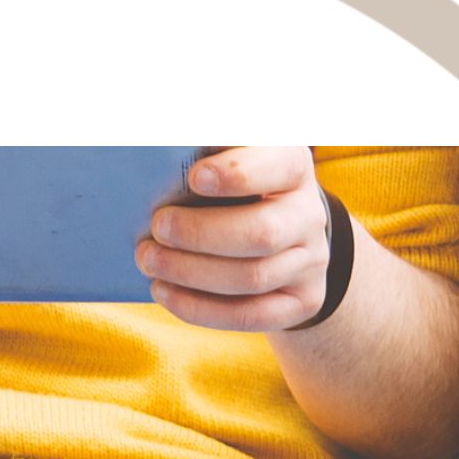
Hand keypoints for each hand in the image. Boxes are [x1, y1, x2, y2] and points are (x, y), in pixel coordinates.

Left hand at [140, 144, 343, 333]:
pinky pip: (251, 315)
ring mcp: (310, 261)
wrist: (284, 229)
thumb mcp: (228, 151)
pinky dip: (201, 308)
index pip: (276, 166)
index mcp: (292, 164)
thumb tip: (154, 142)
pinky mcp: (302, 301)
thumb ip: (201, 144)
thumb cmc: (235, 182)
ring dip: (192, 273)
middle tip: (157, 228)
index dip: (237, 174)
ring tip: (149, 260)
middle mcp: (309, 214)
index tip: (194, 177)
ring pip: (252, 277)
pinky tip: (164, 292)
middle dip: (202, 234)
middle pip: (261, 233)